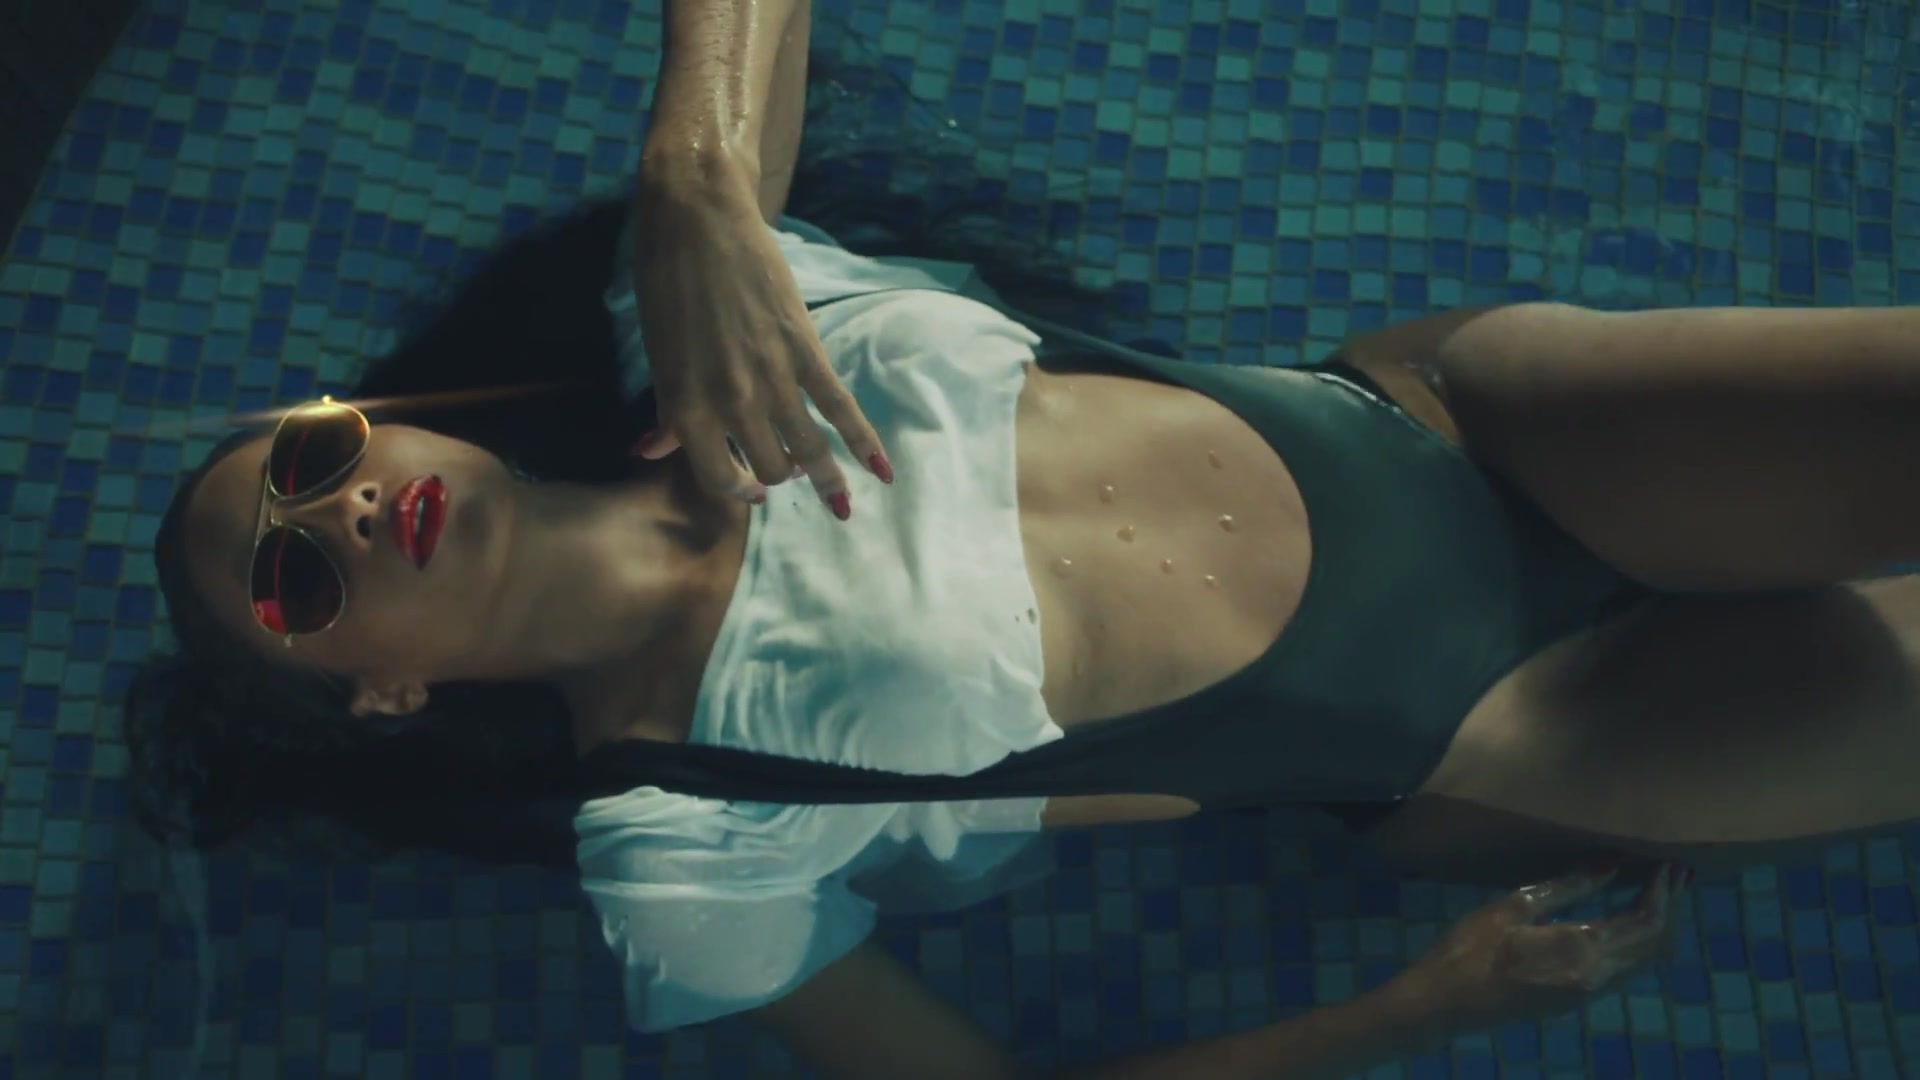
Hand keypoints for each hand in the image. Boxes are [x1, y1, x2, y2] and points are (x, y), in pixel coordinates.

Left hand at [628, 158, 890, 519]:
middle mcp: (731, 403)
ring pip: (807, 450)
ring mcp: (772, 379)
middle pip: (769, 468)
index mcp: (686, 407)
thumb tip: (653, 451)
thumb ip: (666, 410)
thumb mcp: (658, 354)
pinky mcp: (806, 352)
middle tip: (785, 469)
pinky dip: (864, 444)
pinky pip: (840, 409)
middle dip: (777, 476)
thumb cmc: (666, 282)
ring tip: (838, 500)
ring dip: (825, 478)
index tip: (749, 490)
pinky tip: (881, 472)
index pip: (718, 479)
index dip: (736, 492)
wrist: (699, 220)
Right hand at [1390, 862, 1686, 1037]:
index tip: (1670, 864)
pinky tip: (1625, 919)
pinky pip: (1626, 968)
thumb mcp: (1513, 907)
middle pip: (1656, 944)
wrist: (1445, 1005)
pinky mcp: (1577, 998)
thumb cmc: (1470, 949)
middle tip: (1675, 874)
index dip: (1664, 892)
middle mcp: (1597, 976)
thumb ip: (1567, 886)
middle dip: (1671, 908)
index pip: (1646, 921)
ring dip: (1657, 926)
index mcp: (1582, 950)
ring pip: (1645, 960)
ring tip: (1657, 892)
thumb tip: (1612, 863)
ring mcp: (1589, 992)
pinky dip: (1639, 941)